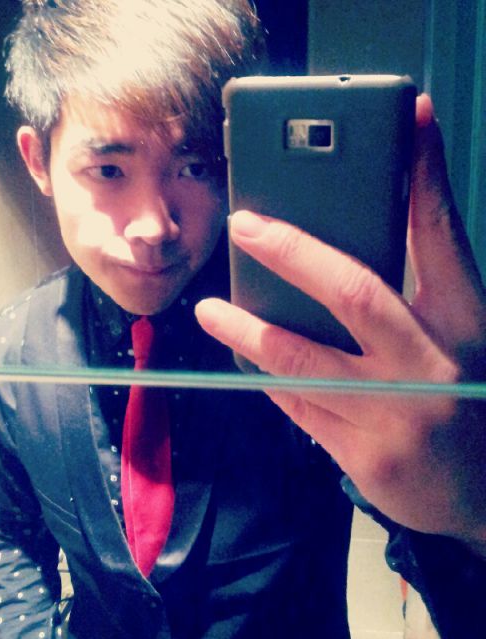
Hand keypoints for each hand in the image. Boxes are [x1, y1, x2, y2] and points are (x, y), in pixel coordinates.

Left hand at [196, 95, 485, 550]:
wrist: (481, 491)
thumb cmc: (462, 397)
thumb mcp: (454, 334)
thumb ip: (414, 286)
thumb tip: (361, 222)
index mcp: (465, 323)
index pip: (442, 234)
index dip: (424, 173)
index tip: (405, 117)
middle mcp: (432, 365)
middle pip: (355, 290)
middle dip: (294, 251)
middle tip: (245, 222)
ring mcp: (395, 416)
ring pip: (303, 360)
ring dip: (248, 329)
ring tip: (209, 308)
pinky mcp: (363, 457)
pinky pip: (297, 406)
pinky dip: (265, 376)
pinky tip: (243, 355)